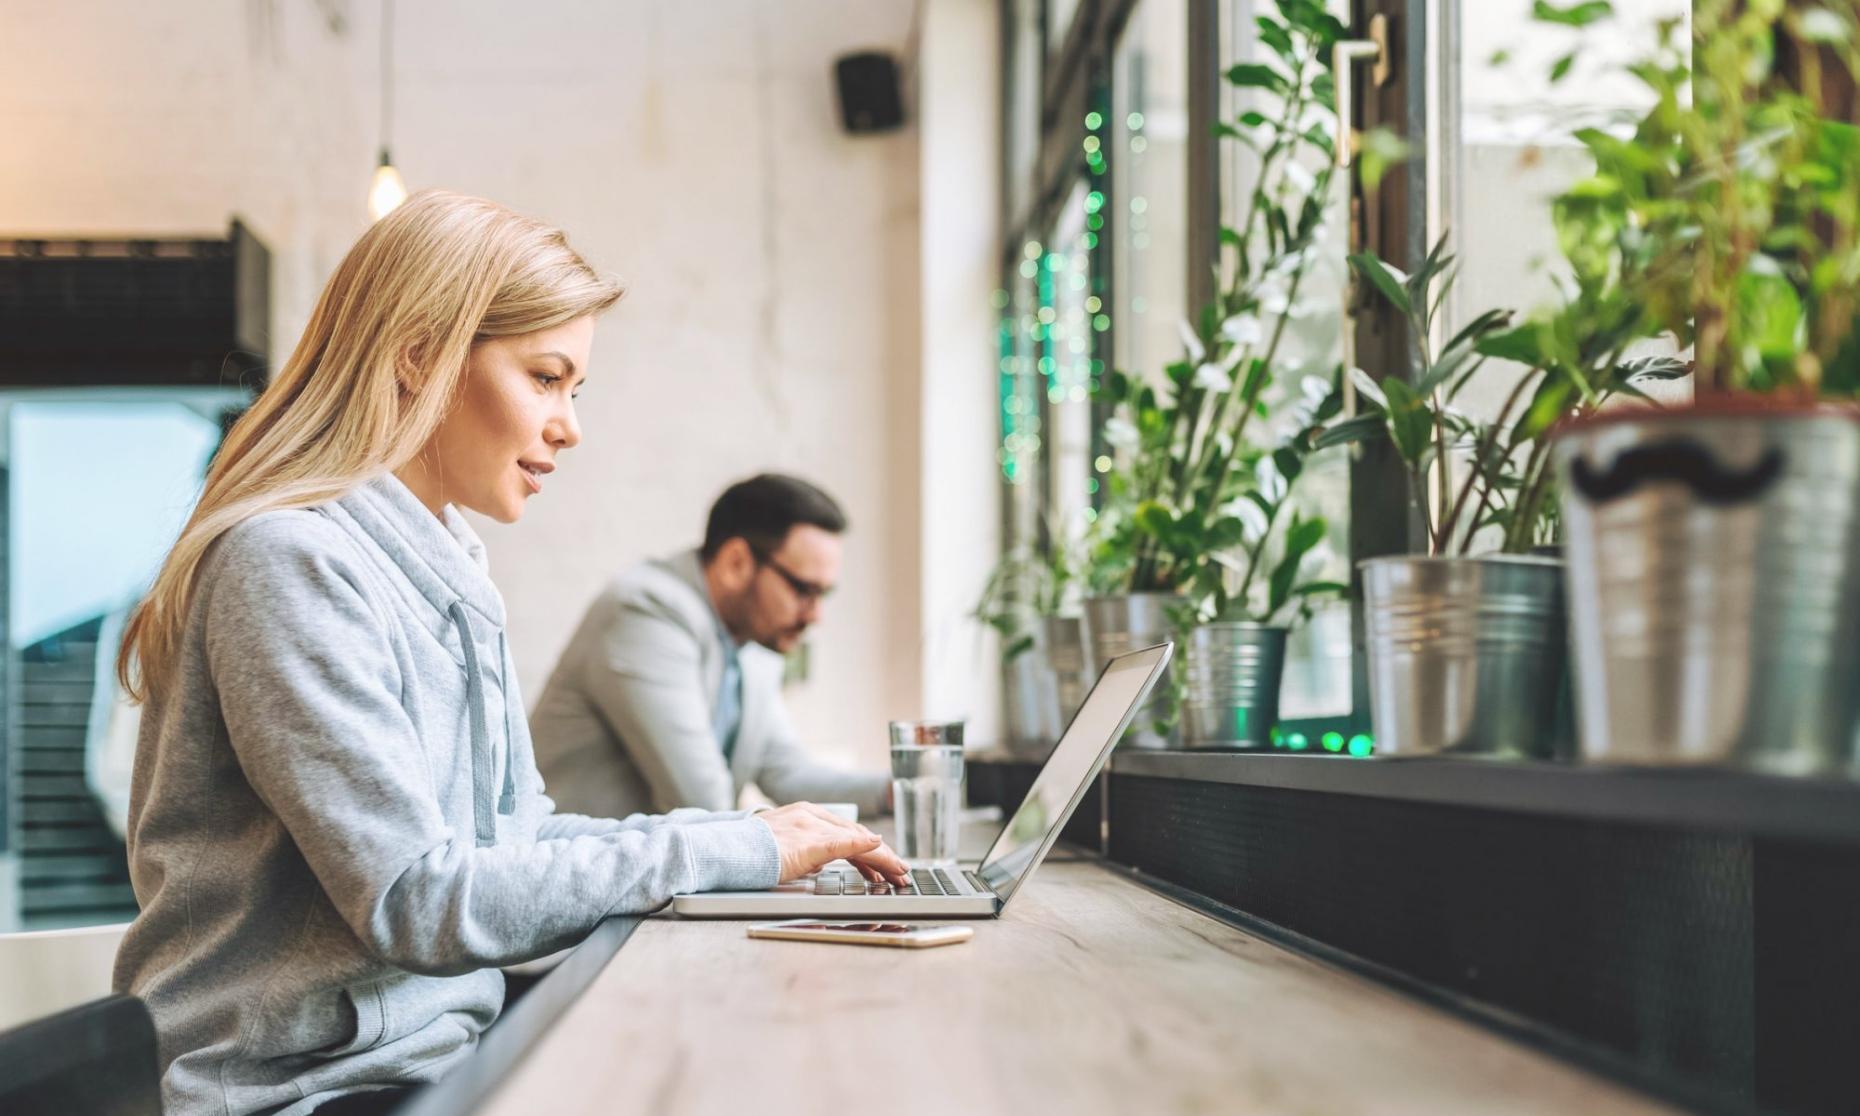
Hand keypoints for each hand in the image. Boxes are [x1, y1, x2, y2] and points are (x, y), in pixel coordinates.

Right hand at [759, 802, 908, 885]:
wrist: (727, 850)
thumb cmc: (749, 852)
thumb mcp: (783, 846)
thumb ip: (806, 849)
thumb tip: (823, 863)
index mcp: (805, 814)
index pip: (846, 831)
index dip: (869, 848)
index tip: (884, 864)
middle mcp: (811, 816)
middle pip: (857, 835)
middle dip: (882, 855)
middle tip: (900, 872)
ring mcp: (811, 827)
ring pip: (858, 841)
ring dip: (883, 859)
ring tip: (899, 873)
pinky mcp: (809, 842)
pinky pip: (845, 845)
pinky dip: (867, 849)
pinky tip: (882, 852)